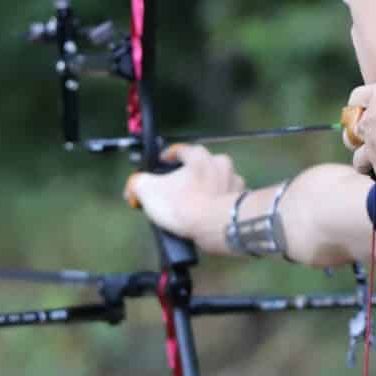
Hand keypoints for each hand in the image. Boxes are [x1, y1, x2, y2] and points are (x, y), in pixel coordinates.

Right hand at [125, 144, 243, 239]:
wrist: (216, 226)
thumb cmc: (183, 205)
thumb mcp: (148, 191)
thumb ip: (137, 183)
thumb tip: (134, 186)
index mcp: (199, 156)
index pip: (180, 149)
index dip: (167, 156)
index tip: (161, 164)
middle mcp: (220, 164)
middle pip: (200, 165)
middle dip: (188, 175)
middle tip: (176, 189)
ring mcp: (234, 182)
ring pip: (216, 181)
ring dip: (206, 189)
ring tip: (193, 204)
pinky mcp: (241, 201)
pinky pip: (226, 199)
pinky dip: (217, 205)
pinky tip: (208, 215)